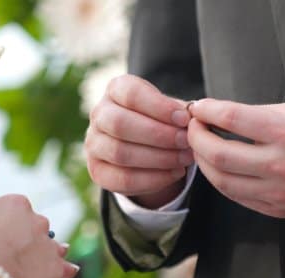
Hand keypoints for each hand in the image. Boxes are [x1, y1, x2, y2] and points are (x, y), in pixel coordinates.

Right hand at [0, 195, 77, 277]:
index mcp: (16, 204)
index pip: (19, 209)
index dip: (11, 224)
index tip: (3, 234)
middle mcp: (37, 220)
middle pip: (38, 227)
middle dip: (30, 238)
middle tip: (16, 253)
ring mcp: (49, 244)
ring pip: (54, 246)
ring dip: (48, 253)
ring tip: (40, 263)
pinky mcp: (56, 268)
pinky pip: (66, 268)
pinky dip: (65, 270)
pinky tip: (69, 270)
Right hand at [85, 74, 193, 208]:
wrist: (143, 147)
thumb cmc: (159, 120)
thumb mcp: (169, 109)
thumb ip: (179, 111)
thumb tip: (191, 117)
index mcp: (115, 90)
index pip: (130, 93)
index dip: (158, 107)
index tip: (184, 119)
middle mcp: (99, 115)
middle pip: (119, 124)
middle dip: (157, 135)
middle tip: (185, 141)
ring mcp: (93, 144)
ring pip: (120, 153)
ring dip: (158, 158)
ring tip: (184, 159)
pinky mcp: (97, 171)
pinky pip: (122, 179)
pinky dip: (153, 179)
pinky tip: (175, 174)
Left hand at [188, 99, 284, 217]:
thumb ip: (254, 115)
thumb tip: (217, 115)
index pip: (232, 119)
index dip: (207, 112)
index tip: (197, 109)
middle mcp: (279, 165)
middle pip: (218, 155)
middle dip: (196, 139)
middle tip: (192, 129)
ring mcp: (276, 192)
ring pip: (221, 181)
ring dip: (203, 163)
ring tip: (200, 149)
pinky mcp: (275, 209)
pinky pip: (235, 196)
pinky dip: (220, 181)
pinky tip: (217, 168)